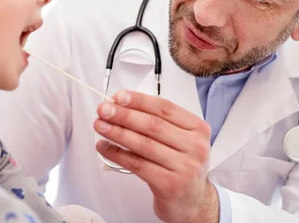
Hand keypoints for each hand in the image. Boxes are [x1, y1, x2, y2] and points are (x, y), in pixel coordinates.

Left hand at [94, 90, 218, 222]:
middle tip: (104, 109)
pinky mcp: (170, 184)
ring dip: (117, 133)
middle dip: (124, 115)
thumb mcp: (181, 140)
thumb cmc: (182, 166)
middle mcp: (195, 146)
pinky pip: (137, 164)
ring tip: (100, 125)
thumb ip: (158, 122)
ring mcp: (184, 167)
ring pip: (143, 144)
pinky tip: (104, 148)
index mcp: (198, 128)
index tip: (119, 97)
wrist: (193, 201)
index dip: (139, 101)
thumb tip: (122, 106)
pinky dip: (117, 154)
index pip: (165, 108)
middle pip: (153, 125)